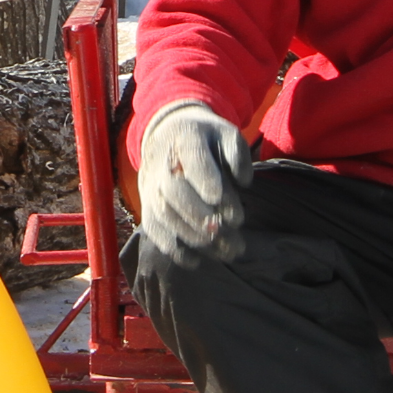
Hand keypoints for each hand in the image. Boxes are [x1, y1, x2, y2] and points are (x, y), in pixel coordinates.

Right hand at [138, 101, 253, 263]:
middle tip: (225, 229)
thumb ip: (237, 153)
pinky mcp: (147, 206)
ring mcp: (151, 187)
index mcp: (186, 138)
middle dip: (198, 214)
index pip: (193, 158)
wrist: (168, 132)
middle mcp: (163, 165)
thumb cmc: (206, 136)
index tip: (218, 197)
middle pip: (175, 192)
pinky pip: (155, 229)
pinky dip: (173, 247)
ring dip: (192, 236)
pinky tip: (196, 260)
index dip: (204, 178)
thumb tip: (244, 182)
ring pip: (165, 215)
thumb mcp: (227, 133)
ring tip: (224, 251)